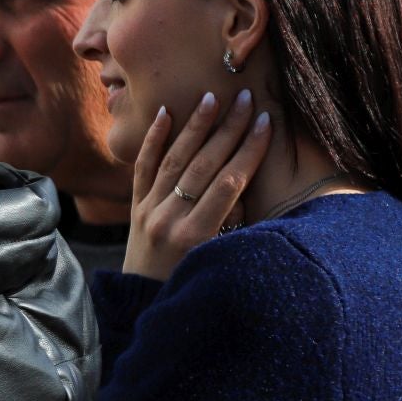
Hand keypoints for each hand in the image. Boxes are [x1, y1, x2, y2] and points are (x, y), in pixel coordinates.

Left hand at [122, 89, 270, 281]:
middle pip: (204, 164)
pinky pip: (143, 168)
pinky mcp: (134, 207)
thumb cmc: (190, 285)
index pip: (230, 182)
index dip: (250, 150)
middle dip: (228, 128)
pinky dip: (153, 140)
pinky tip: (164, 113)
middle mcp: (170, 219)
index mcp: (197, 236)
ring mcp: (148, 211)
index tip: (267, 122)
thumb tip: (250, 183)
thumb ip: (234, 224)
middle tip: (246, 97)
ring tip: (211, 96)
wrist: (143, 304)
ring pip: (174, 160)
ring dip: (195, 126)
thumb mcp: (218, 260)